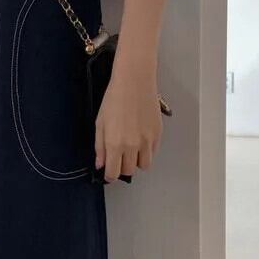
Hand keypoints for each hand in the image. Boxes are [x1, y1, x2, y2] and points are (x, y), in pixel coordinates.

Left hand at [94, 58, 162, 182]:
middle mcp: (132, 146)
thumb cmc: (114, 99)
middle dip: (122, 167)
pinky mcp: (158, 134)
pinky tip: (140, 139)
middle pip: (129, 171)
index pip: (114, 173)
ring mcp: (147, 141)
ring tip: (131, 150)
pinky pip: (153, 152)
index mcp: (115, 144)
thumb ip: (100, 147)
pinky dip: (147, 151)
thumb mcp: (100, 123)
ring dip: (136, 162)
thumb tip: (100, 164)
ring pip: (144, 165)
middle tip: (118, 157)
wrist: (134, 82)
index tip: (108, 173)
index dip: (110, 176)